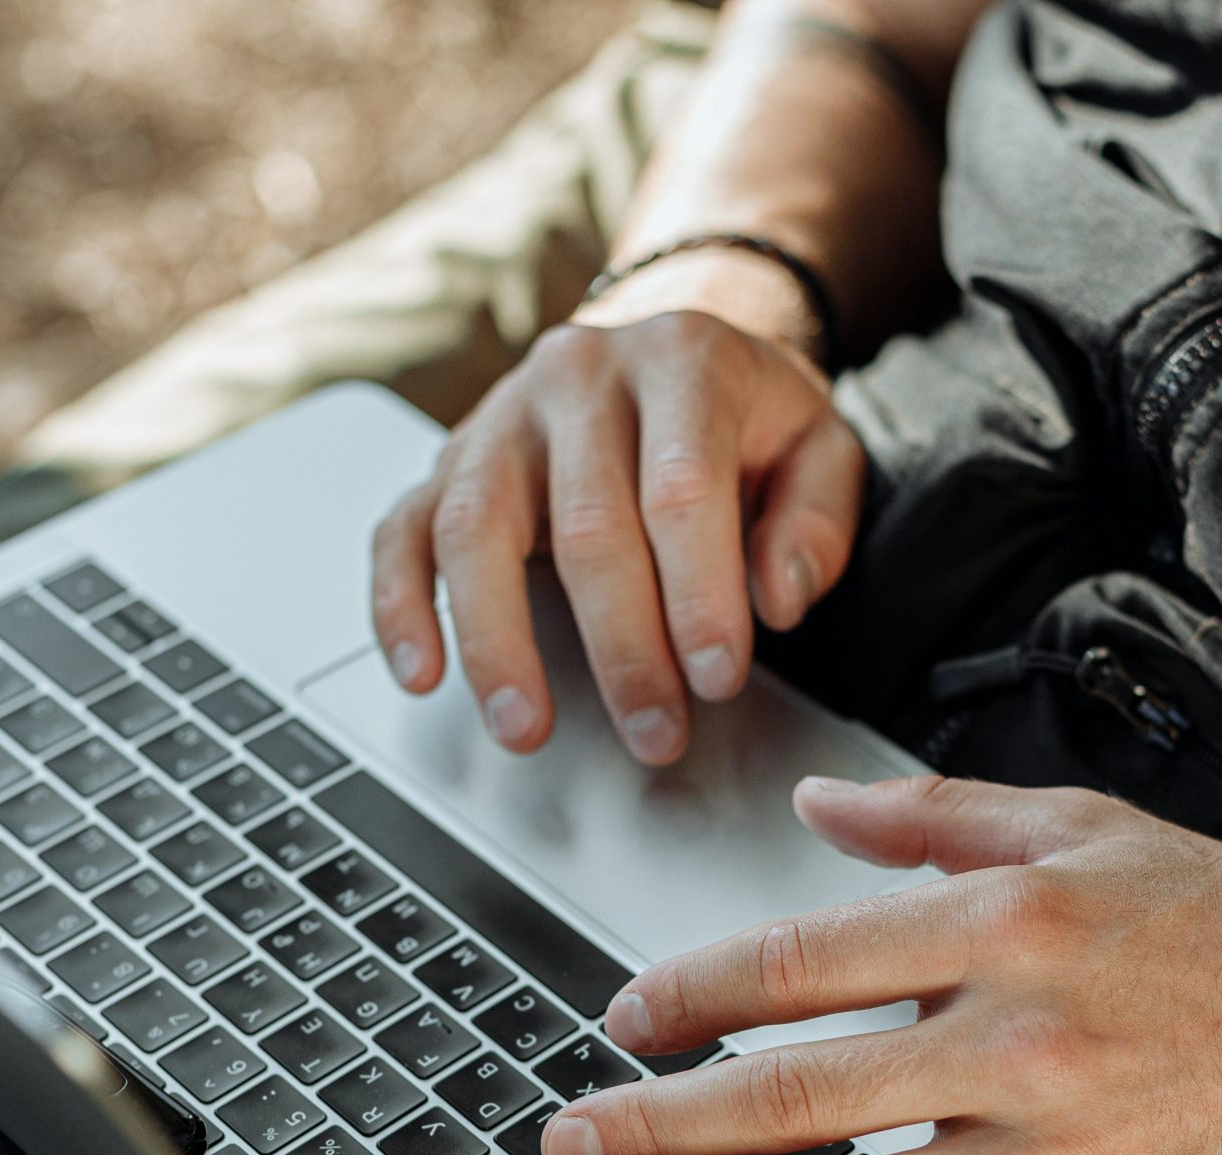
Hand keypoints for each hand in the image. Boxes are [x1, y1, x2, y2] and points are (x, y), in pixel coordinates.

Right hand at [369, 257, 865, 766]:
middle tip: (654, 732)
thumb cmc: (745, 418)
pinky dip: (401, 605)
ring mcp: (500, 417)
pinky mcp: (445, 460)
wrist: (667, 355)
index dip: (698, 594)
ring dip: (497, 642)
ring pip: (476, 528)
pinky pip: (402, 531)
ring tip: (524, 728)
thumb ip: (817, 519)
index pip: (681, 487)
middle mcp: (579, 376)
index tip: (716, 678)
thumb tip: (776, 597)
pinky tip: (422, 672)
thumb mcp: (820, 445)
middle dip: (622, 647)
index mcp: (681, 360)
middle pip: (586, 523)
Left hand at [542, 775, 1221, 1154]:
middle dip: (662, 1127)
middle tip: (571, 1150)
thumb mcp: (1089, 830)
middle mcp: (1022, 1040)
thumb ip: (936, 817)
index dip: (690, 993)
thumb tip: (814, 811)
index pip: (801, 960)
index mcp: (1007, 924)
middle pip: (799, 1092)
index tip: (625, 1020)